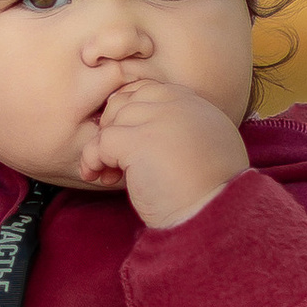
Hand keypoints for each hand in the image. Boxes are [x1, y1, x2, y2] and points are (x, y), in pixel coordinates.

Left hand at [89, 73, 248, 228]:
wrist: (215, 216)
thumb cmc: (210, 193)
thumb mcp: (207, 147)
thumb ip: (182, 128)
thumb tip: (144, 129)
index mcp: (195, 104)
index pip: (147, 91)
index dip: (129, 113)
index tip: (128, 141)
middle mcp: (177, 104)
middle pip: (125, 101)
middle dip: (112, 127)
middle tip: (114, 158)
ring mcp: (157, 120)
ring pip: (111, 121)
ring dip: (101, 147)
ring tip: (108, 173)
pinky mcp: (138, 142)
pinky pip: (100, 142)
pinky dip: (92, 160)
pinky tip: (99, 176)